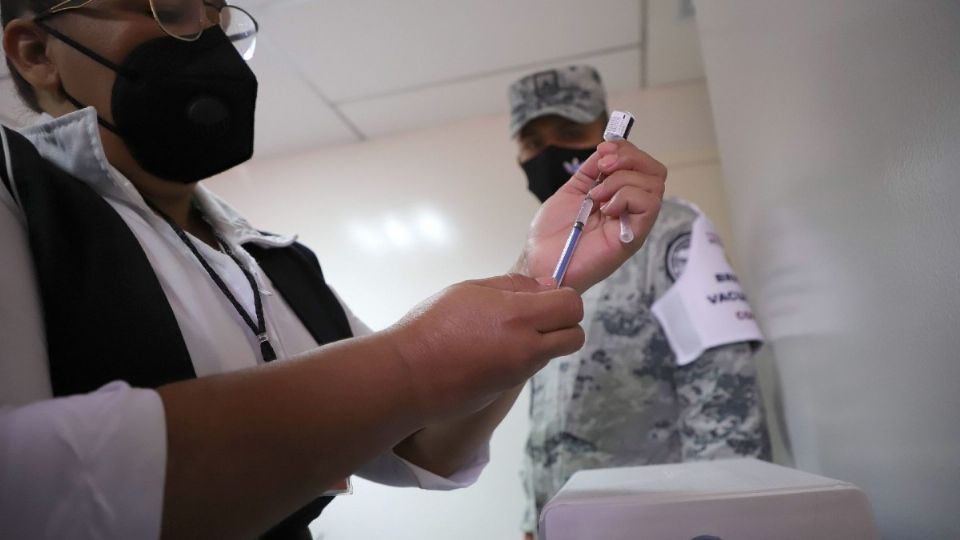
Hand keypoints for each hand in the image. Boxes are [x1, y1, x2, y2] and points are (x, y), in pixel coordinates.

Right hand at [385, 274, 583, 419]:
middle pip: (574, 336)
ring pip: (551, 353)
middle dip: (563, 323)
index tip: (543, 294)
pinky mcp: (506, 390)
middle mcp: (527, 348)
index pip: (572, 306)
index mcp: (519, 317)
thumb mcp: (471, 289)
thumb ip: (514, 286)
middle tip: (535, 314)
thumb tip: (546, 287)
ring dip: (541, 340)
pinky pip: (527, 368)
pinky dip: (520, 357)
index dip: (563, 297)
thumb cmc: (433, 324)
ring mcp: (519, 373)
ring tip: (502, 331)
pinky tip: (488, 350)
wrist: (408, 375)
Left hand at [519, 141, 666, 291]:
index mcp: (619, 198)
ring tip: (596, 197)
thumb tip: (608, 148)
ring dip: (621, 180)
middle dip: (630, 158)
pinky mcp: (633, 238)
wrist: (541, 261)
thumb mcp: (573, 190)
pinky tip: (606, 209)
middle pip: (656, 172)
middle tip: (603, 167)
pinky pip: (648, 206)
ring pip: (654, 185)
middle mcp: (631, 210)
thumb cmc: (553, 234)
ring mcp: (634, 224)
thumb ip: (591, 170)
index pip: (643, 166)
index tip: (603, 149)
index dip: (627, 150)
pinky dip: (626, 197)